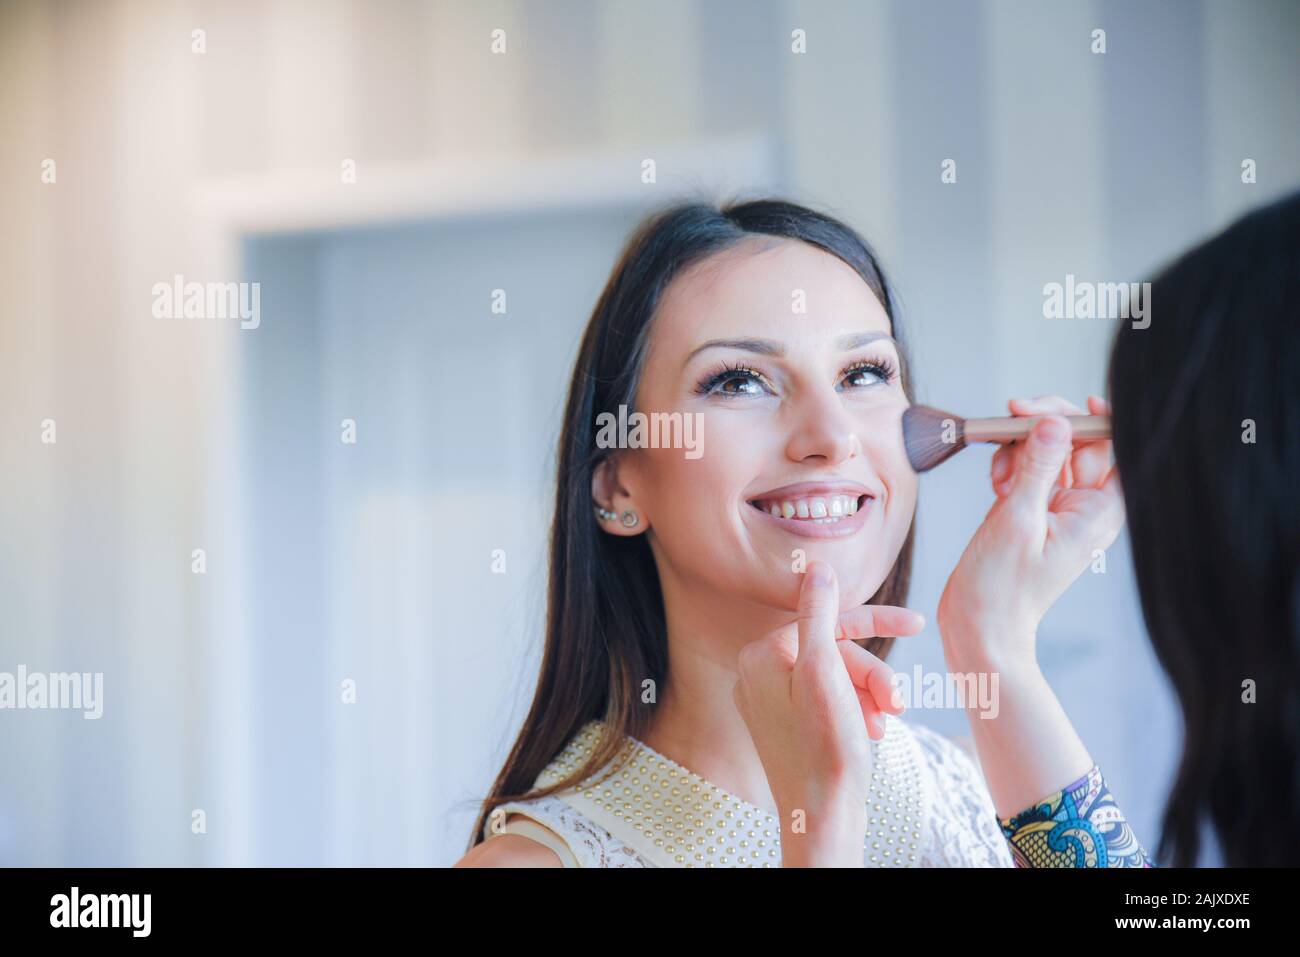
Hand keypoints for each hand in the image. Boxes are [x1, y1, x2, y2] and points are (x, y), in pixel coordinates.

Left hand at [733, 560, 922, 865]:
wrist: (821, 818)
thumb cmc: (824, 749)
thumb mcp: (825, 671)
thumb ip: (819, 614)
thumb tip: (815, 566)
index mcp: (760, 655)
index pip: (827, 621)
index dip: (875, 623)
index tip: (917, 624)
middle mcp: (757, 675)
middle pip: (834, 652)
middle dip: (871, 675)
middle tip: (897, 703)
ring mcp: (770, 703)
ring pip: (836, 677)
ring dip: (869, 695)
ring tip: (884, 723)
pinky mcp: (787, 727)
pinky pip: (829, 701)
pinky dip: (856, 712)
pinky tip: (872, 733)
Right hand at [937, 395, 1124, 668]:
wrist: (979, 625)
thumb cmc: (1002, 587)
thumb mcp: (1017, 518)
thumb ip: (1037, 467)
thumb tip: (1053, 421)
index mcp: (1098, 511)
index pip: (1116, 449)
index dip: (1097, 422)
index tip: (1067, 407)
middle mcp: (1084, 506)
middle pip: (1078, 443)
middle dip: (1046, 427)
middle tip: (1015, 414)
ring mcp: (1058, 507)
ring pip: (1048, 452)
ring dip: (1020, 449)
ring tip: (998, 475)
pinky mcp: (1032, 510)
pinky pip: (1028, 470)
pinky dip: (1009, 467)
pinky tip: (995, 483)